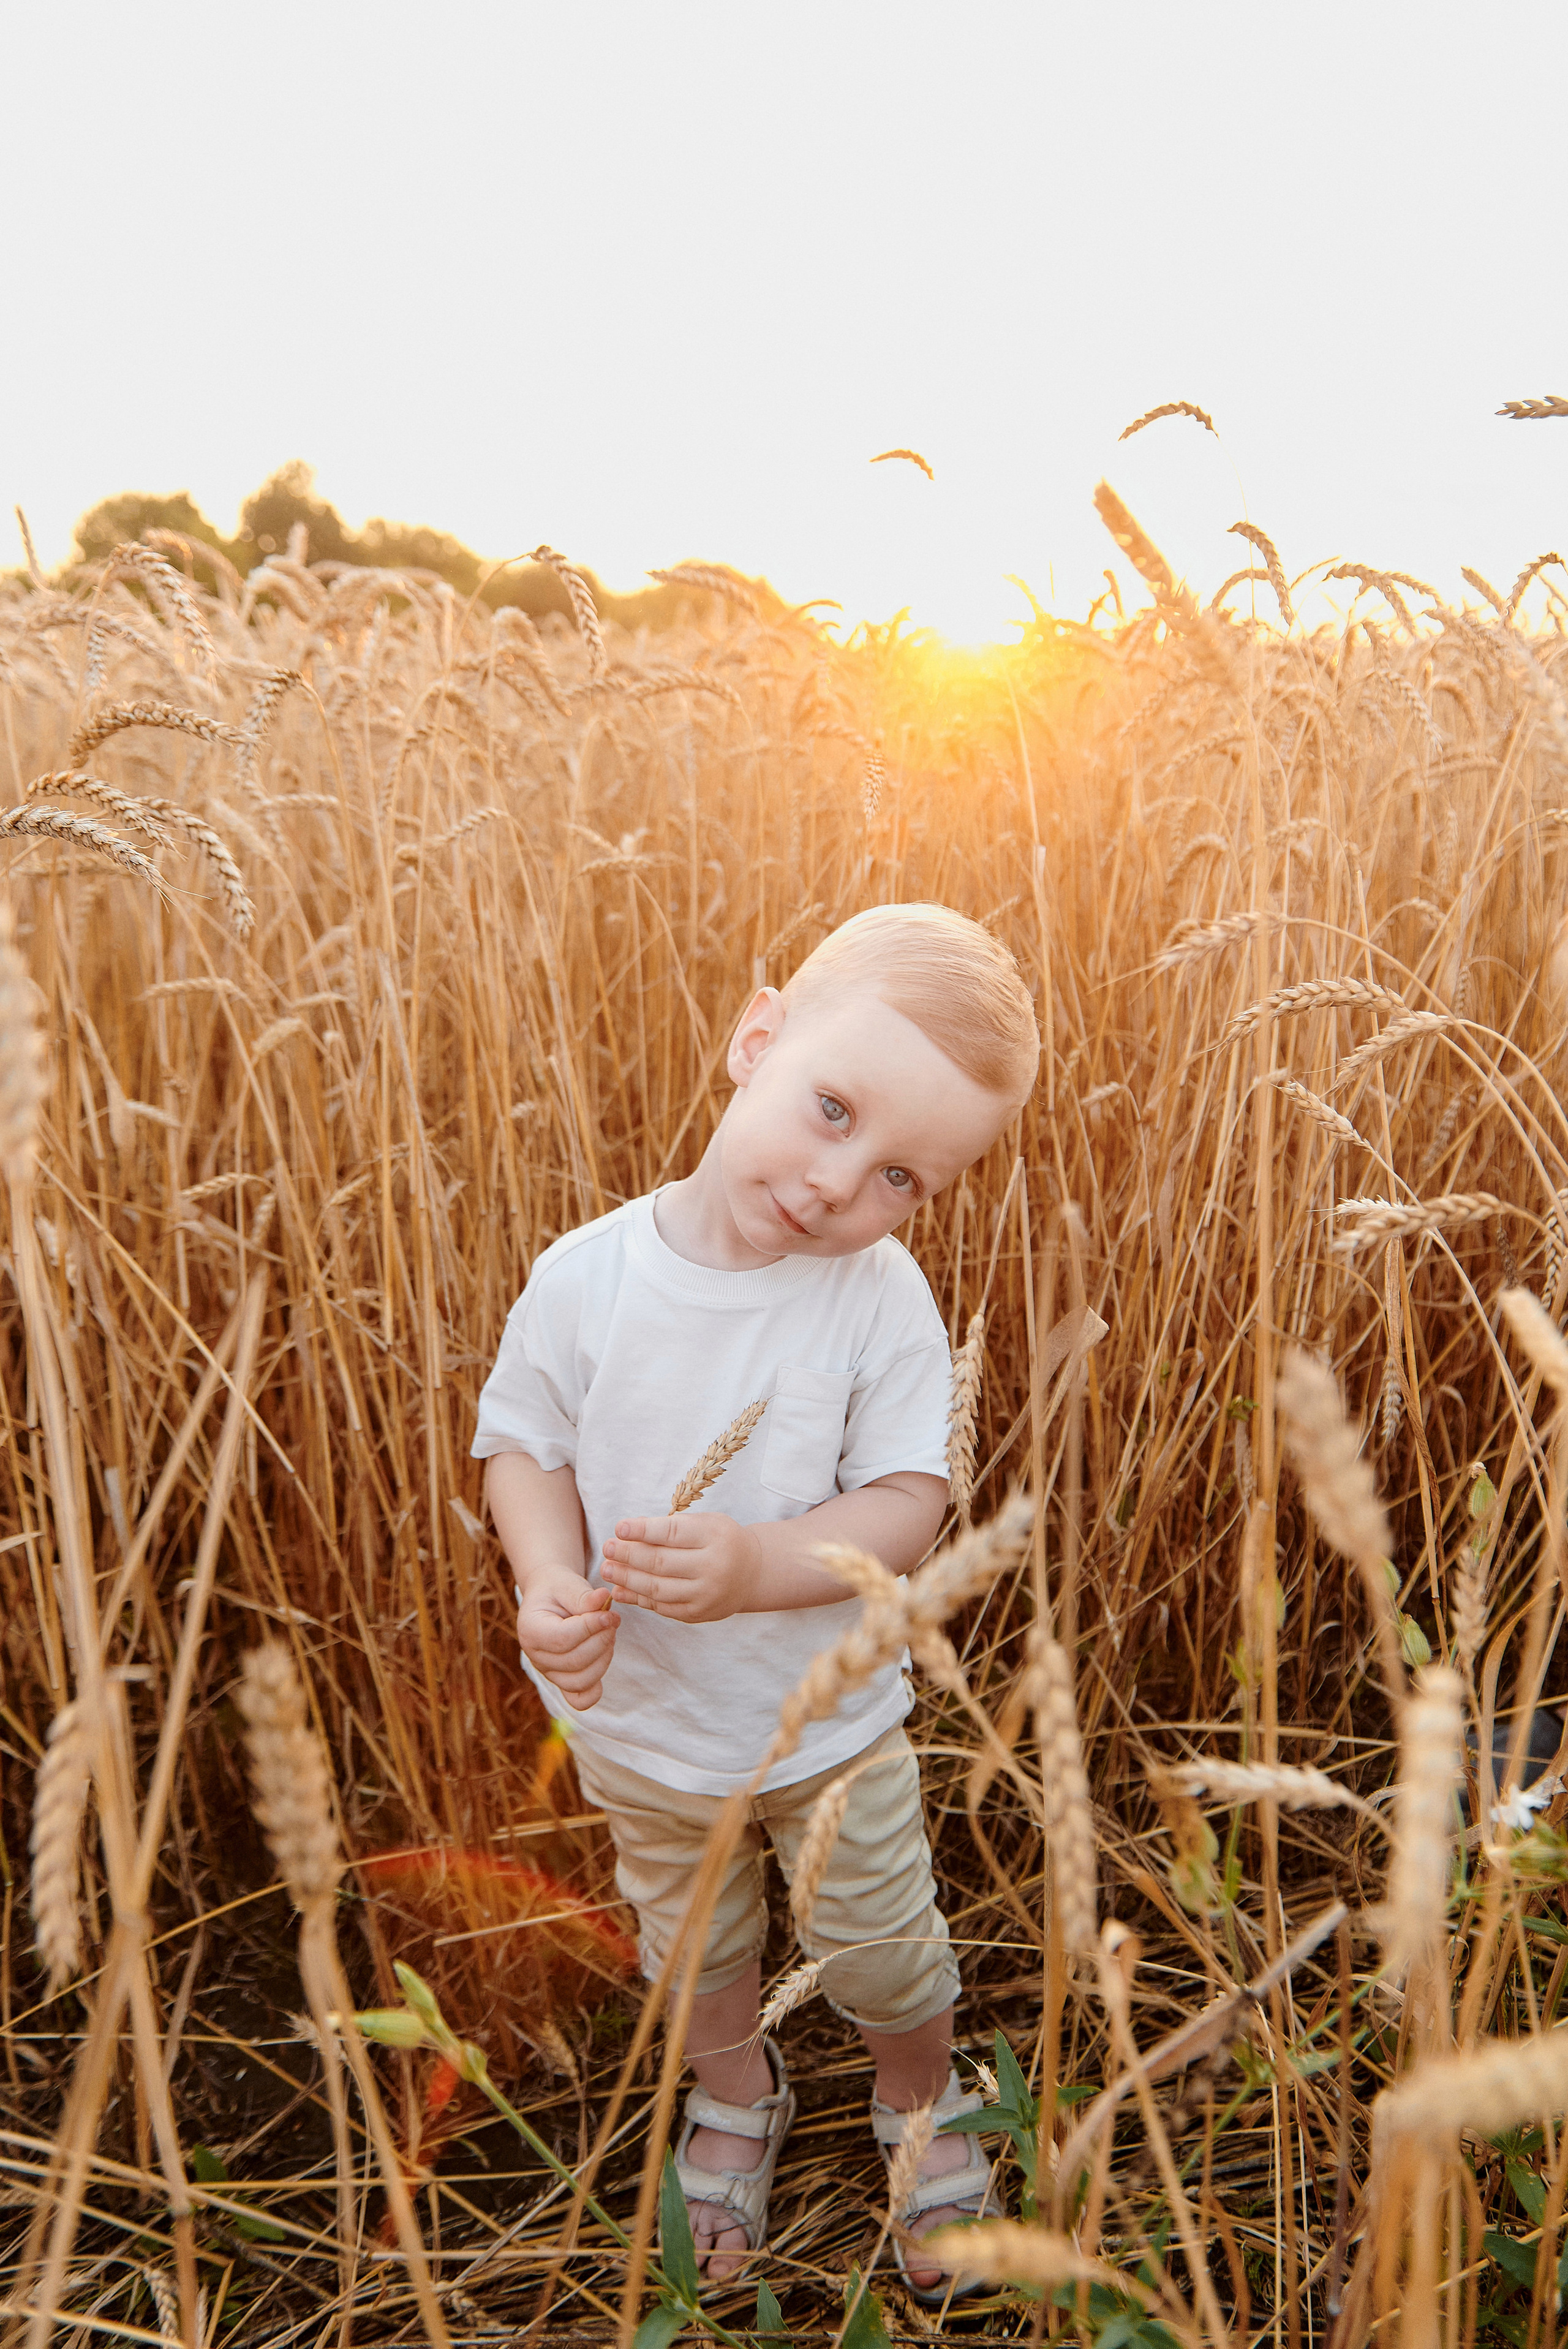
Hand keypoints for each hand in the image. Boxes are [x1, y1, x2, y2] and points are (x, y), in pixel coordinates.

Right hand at [515, 1567, 619, 1709]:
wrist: (550, 1598)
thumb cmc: (558, 1590)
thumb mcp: (568, 1584)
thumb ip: (584, 1596)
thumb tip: (603, 1599)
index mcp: (530, 1630)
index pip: (563, 1639)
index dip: (591, 1628)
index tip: (610, 1614)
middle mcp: (535, 1656)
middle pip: (575, 1662)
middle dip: (602, 1641)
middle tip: (613, 1619)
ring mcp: (548, 1672)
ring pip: (580, 1681)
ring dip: (604, 1658)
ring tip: (609, 1634)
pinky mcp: (562, 1681)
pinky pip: (579, 1699)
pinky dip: (595, 1689)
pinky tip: (603, 1661)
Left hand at [601, 1512, 762, 1623]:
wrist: (752, 1573)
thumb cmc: (722, 1541)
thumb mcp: (704, 1523)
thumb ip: (670, 1527)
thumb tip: (628, 1532)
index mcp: (715, 1537)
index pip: (672, 1534)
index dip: (643, 1531)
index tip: (619, 1527)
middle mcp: (713, 1568)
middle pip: (661, 1563)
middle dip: (628, 1555)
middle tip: (607, 1547)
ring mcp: (705, 1595)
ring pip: (657, 1589)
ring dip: (627, 1579)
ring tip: (606, 1569)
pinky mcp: (697, 1614)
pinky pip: (661, 1607)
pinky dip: (638, 1598)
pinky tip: (620, 1589)